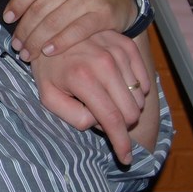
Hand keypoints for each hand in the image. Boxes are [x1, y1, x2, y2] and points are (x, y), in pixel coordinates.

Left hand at [3, 0, 137, 61]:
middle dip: (25, 30)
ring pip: (54, 22)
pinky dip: (60, 43)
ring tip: (27, 54)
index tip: (7, 19)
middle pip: (40, 9)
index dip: (17, 4)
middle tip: (16, 46)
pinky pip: (76, 32)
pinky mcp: (104, 14)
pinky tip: (48, 52)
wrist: (123, 0)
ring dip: (37, 41)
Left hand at [30, 29, 150, 164]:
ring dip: (125, 105)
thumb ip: (72, 116)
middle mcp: (104, 63)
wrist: (50, 32)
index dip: (121, 143)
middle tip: (99, 115)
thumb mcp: (48, 96)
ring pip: (139, 96)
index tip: (126, 158)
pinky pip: (144, 79)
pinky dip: (134, 90)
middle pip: (131, 111)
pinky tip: (115, 86)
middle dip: (120, 123)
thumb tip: (99, 122)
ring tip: (103, 96)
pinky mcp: (126, 44)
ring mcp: (118, 51)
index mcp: (83, 78)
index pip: (112, 119)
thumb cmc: (48, 68)